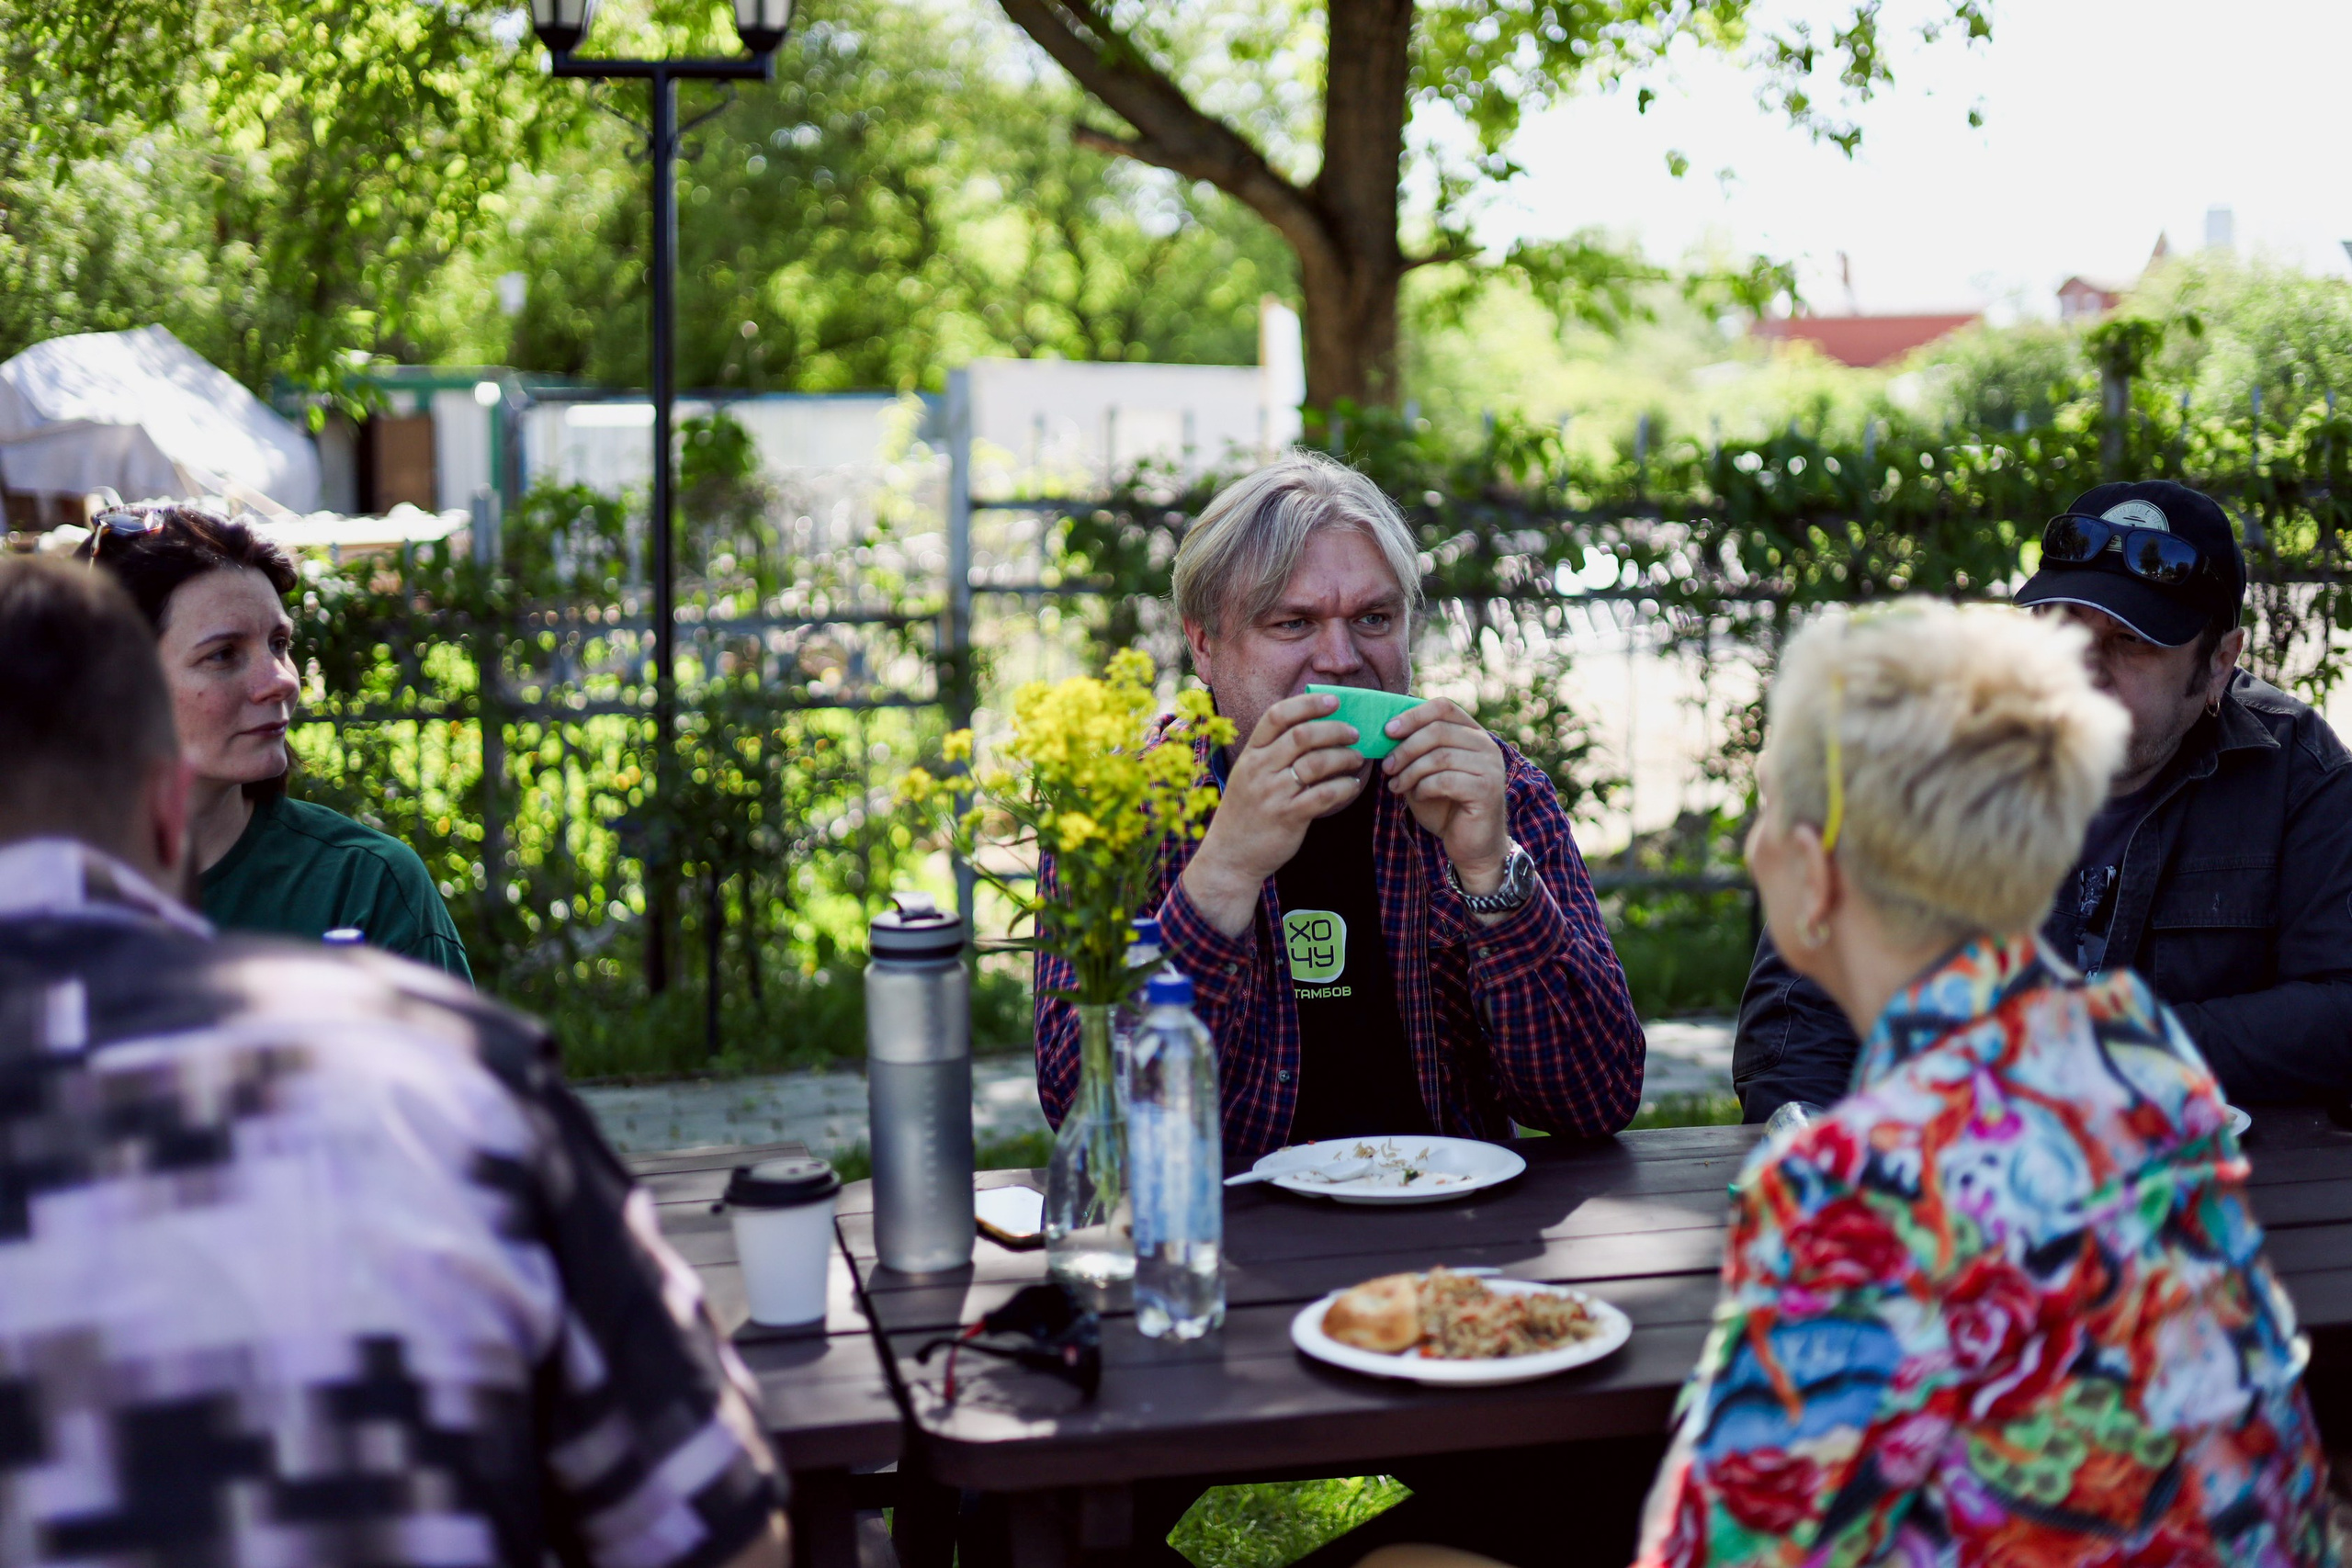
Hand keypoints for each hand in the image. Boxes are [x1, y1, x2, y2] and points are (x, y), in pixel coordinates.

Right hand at [1181, 691, 1366, 935]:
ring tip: (1356, 759)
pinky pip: (1325, 795)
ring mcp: (1272, 793)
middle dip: (1335, 730)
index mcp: (1251, 754)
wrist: (1230, 856)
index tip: (1334, 701)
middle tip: (1354, 733)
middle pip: (1302, 735)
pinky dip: (1344, 787)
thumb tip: (1315, 729)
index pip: (1277, 715)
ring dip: (1344, 757)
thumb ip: (1273, 753)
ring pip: (1317, 763)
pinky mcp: (1288, 816)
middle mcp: (1259, 769)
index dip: (1308, 703)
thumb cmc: (1247, 813)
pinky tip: (1352, 785)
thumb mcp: (1250, 776)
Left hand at [1380, 698, 1509, 891]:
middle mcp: (1486, 746)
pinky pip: (1446, 780)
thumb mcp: (1425, 773)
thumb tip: (1385, 730)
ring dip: (1410, 771)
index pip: (1444, 707)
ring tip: (1395, 786)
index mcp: (1472, 734)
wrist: (1471, 846)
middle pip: (1438, 730)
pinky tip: (1415, 796)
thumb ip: (1414, 751)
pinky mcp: (1487, 790)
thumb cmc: (1445, 807)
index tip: (1387, 731)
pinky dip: (1423, 787)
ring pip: (1439, 756)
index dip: (1413, 715)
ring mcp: (1490, 767)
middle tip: (1386, 766)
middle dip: (1405, 748)